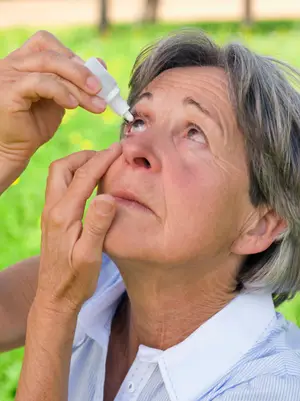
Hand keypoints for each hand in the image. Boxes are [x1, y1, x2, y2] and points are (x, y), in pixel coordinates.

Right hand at [0, 30, 105, 165]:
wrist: (13, 149)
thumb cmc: (33, 126)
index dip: (74, 57)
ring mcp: (8, 75)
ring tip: (95, 103)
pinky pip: (40, 83)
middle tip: (100, 89)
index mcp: (24, 61)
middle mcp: (14, 63)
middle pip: (52, 54)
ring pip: (49, 67)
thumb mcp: (59, 100)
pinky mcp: (9, 91)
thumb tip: (99, 64)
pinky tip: (73, 105)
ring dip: (77, 85)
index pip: (49, 44)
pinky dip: (60, 91)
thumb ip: (74, 83)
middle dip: (81, 72)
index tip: (97, 77)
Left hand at [37, 143, 121, 312]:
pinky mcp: (52, 219)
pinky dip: (76, 177)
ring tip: (101, 164)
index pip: (84, 177)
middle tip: (107, 154)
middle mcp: (52, 210)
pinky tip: (90, 184)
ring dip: (78, 164)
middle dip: (85, 156)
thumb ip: (98, 224)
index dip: (102, 159)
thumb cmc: (76, 280)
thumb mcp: (90, 256)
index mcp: (63, 216)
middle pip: (63, 168)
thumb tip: (107, 196)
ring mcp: (50, 214)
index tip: (118, 149)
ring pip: (59, 176)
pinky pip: (61, 187)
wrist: (55, 297)